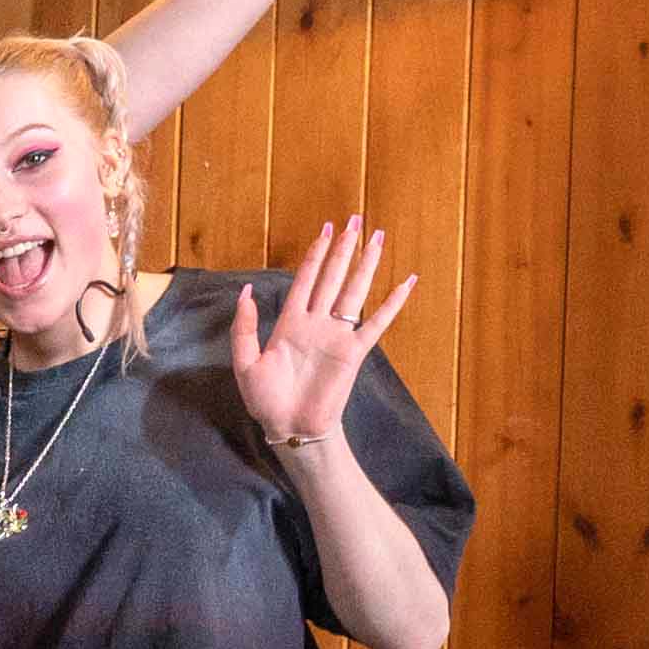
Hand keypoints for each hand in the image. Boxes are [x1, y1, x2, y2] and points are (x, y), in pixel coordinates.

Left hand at [234, 215, 419, 454]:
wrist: (289, 428)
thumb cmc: (265, 400)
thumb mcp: (244, 363)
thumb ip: (244, 327)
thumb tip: (245, 291)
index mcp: (289, 323)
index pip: (306, 280)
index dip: (315, 254)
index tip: (325, 230)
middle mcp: (316, 323)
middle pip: (333, 277)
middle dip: (343, 248)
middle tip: (354, 220)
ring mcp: (336, 336)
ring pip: (354, 291)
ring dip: (366, 265)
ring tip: (377, 238)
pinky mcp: (353, 352)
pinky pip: (376, 323)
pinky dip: (391, 304)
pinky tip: (404, 283)